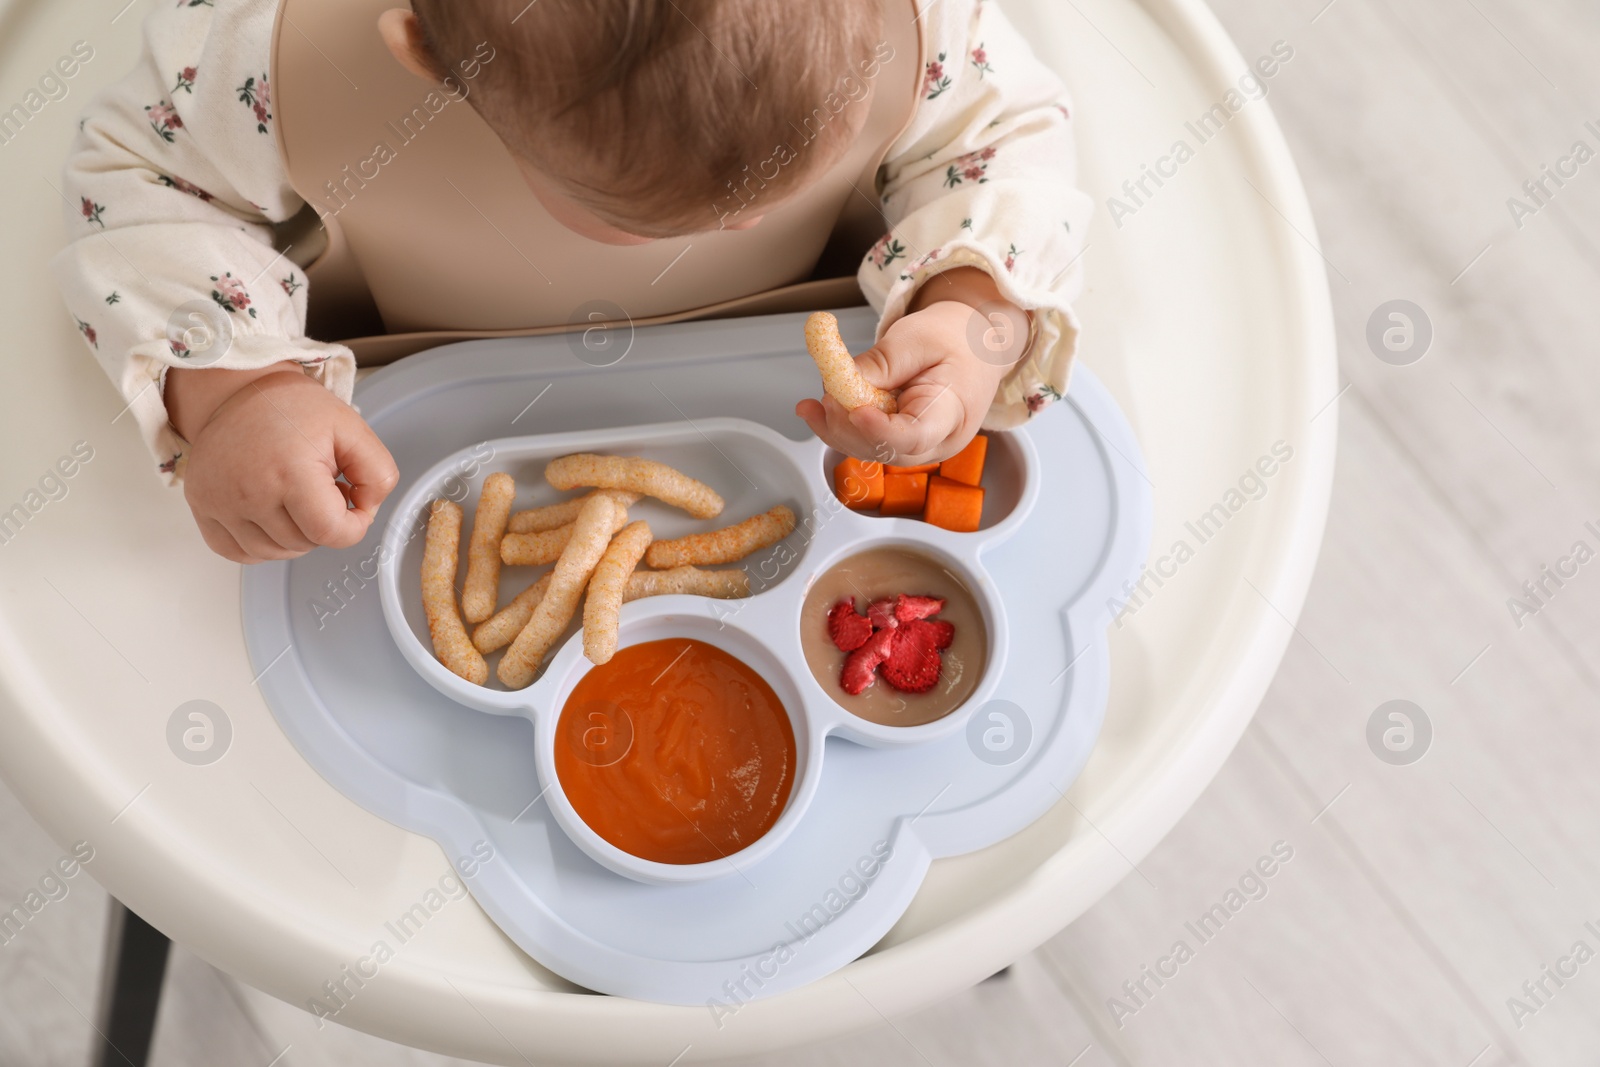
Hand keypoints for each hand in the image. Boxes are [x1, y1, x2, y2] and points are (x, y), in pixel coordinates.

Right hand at [169, 364, 398, 562]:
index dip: (354, 526)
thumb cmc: (293, 409)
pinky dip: (262, 542)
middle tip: (319, 488)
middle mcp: (248, 492)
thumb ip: (378, 474)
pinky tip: (271, 513)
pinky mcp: (201, 508)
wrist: (240, 391)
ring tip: (294, 496)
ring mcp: (219, 503)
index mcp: (288, 471)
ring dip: (294, 535)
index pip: (330, 533)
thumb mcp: (352, 428)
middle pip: (304, 544)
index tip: (354, 507)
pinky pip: (240, 552)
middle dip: (323, 523)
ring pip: (274, 553)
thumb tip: (367, 511)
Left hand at [796, 267, 1027, 464]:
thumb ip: (883, 362)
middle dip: (849, 425)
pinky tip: (812, 410)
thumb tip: (842, 382)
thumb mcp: (918, 337)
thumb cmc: (955, 340)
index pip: (915, 437)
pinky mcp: (899, 443)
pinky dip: (838, 427)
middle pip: (885, 449)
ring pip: (869, 449)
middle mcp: (936, 441)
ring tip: (817, 399)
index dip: (880, 430)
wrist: (974, 347)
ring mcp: (917, 447)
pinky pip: (865, 442)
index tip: (855, 411)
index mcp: (952, 413)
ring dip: (837, 427)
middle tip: (827, 392)